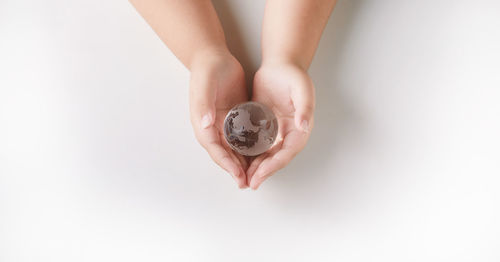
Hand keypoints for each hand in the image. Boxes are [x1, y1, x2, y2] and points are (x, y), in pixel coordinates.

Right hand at [189, 50, 248, 187]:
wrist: (213, 56)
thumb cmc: (207, 70)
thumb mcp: (204, 85)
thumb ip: (203, 104)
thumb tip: (205, 124)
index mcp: (202, 123)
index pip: (215, 149)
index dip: (226, 164)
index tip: (238, 176)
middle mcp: (212, 127)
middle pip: (224, 154)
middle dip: (235, 170)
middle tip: (248, 183)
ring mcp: (223, 123)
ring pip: (233, 149)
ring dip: (242, 163)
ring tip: (255, 176)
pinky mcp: (234, 117)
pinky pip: (241, 138)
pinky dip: (248, 148)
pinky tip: (260, 155)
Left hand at [247, 62, 314, 188]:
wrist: (280, 64)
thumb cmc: (293, 75)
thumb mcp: (302, 88)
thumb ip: (305, 107)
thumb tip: (303, 126)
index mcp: (301, 128)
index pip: (287, 153)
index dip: (274, 166)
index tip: (260, 175)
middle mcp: (289, 133)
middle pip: (276, 158)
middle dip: (263, 172)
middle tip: (249, 183)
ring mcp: (277, 131)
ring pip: (266, 154)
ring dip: (256, 167)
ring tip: (243, 178)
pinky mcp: (265, 126)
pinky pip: (258, 144)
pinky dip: (250, 154)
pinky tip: (238, 160)